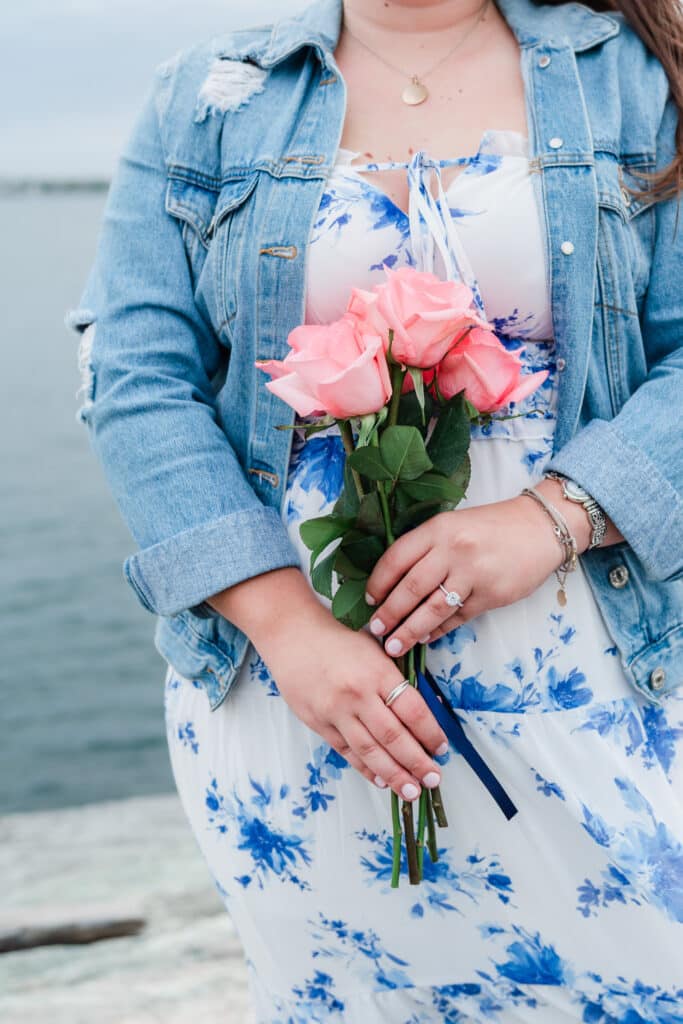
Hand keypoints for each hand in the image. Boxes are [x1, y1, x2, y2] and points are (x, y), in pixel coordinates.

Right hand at [214, 569, 449, 802]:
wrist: (291, 634)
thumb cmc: (338, 639)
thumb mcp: (374, 649)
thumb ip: (394, 679)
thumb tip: (423, 715)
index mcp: (377, 672)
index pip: (412, 710)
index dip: (431, 734)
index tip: (442, 748)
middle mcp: (357, 694)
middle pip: (394, 736)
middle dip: (417, 762)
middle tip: (434, 778)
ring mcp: (335, 711)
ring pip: (370, 750)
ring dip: (394, 774)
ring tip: (411, 790)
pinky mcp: (318, 722)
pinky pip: (346, 751)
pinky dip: (365, 768)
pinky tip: (381, 780)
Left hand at [364, 490, 575, 655]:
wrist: (541, 527)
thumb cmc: (492, 526)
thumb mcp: (454, 524)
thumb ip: (427, 547)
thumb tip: (394, 582)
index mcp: (439, 528)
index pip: (397, 558)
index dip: (378, 582)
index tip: (369, 600)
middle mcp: (453, 550)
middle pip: (410, 587)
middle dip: (389, 613)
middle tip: (374, 630)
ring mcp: (473, 574)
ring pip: (432, 609)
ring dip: (409, 630)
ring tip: (393, 645)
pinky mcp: (491, 595)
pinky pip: (457, 618)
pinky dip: (438, 631)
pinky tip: (425, 638)